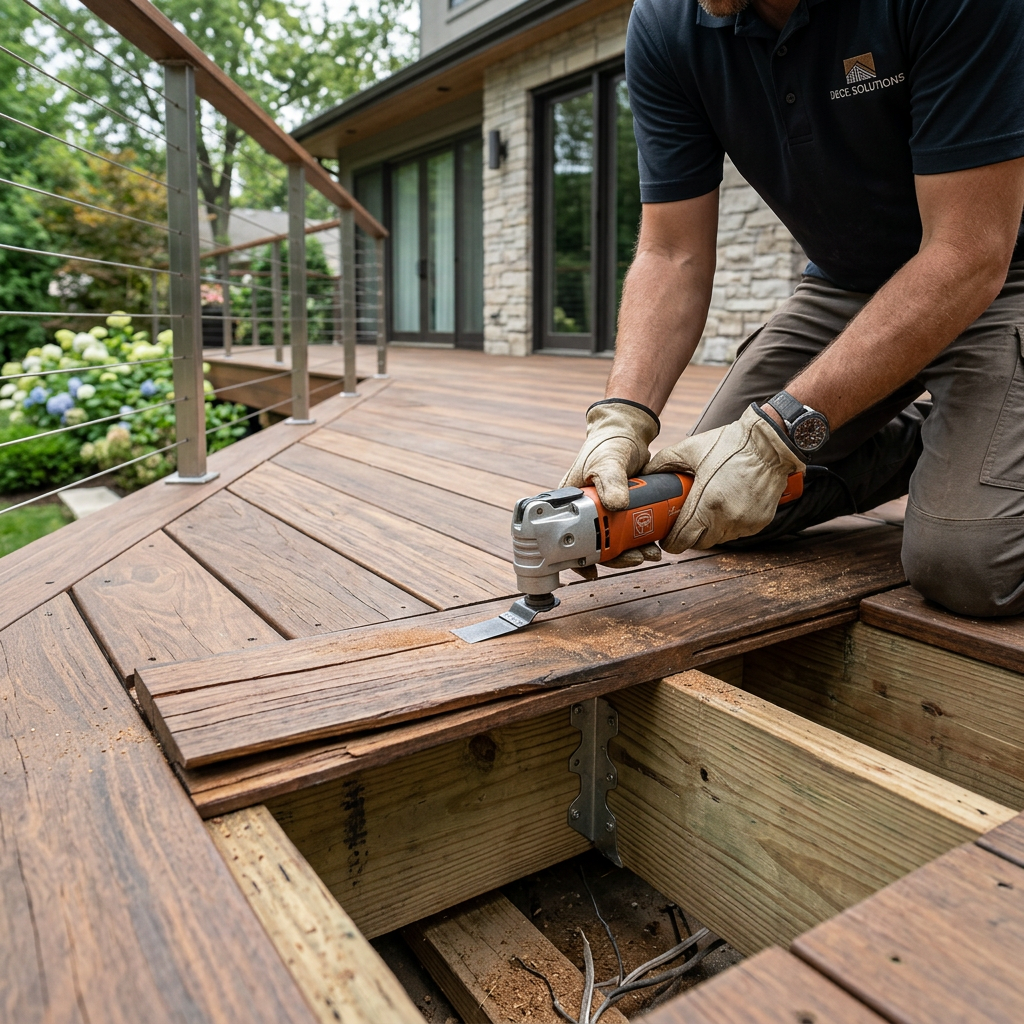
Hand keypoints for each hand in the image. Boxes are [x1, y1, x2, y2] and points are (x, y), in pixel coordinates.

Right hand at [561, 399, 661, 576]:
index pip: (568, 537)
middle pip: (596, 546)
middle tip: (637, 560)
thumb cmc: (608, 443)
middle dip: (617, 558)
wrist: (628, 433)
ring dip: (632, 552)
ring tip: (651, 554)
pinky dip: (641, 541)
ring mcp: (605, 512)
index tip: (591, 571)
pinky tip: (653, 544)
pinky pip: (629, 532)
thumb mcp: (608, 461)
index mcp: (571, 502)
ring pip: (615, 542)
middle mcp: (586, 511)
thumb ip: (612, 480)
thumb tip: (617, 505)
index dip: (577, 558)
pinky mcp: (622, 511)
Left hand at [645, 405, 805, 551]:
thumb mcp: (690, 448)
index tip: (665, 537)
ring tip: (705, 512)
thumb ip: (663, 462)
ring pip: (719, 540)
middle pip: (699, 544)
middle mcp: (727, 519)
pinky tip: (726, 507)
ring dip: (709, 532)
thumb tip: (645, 473)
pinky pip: (737, 532)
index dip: (671, 542)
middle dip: (689, 536)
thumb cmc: (729, 444)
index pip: (682, 540)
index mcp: (707, 503)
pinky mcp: (760, 523)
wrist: (770, 443)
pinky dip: (729, 525)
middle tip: (683, 522)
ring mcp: (745, 523)